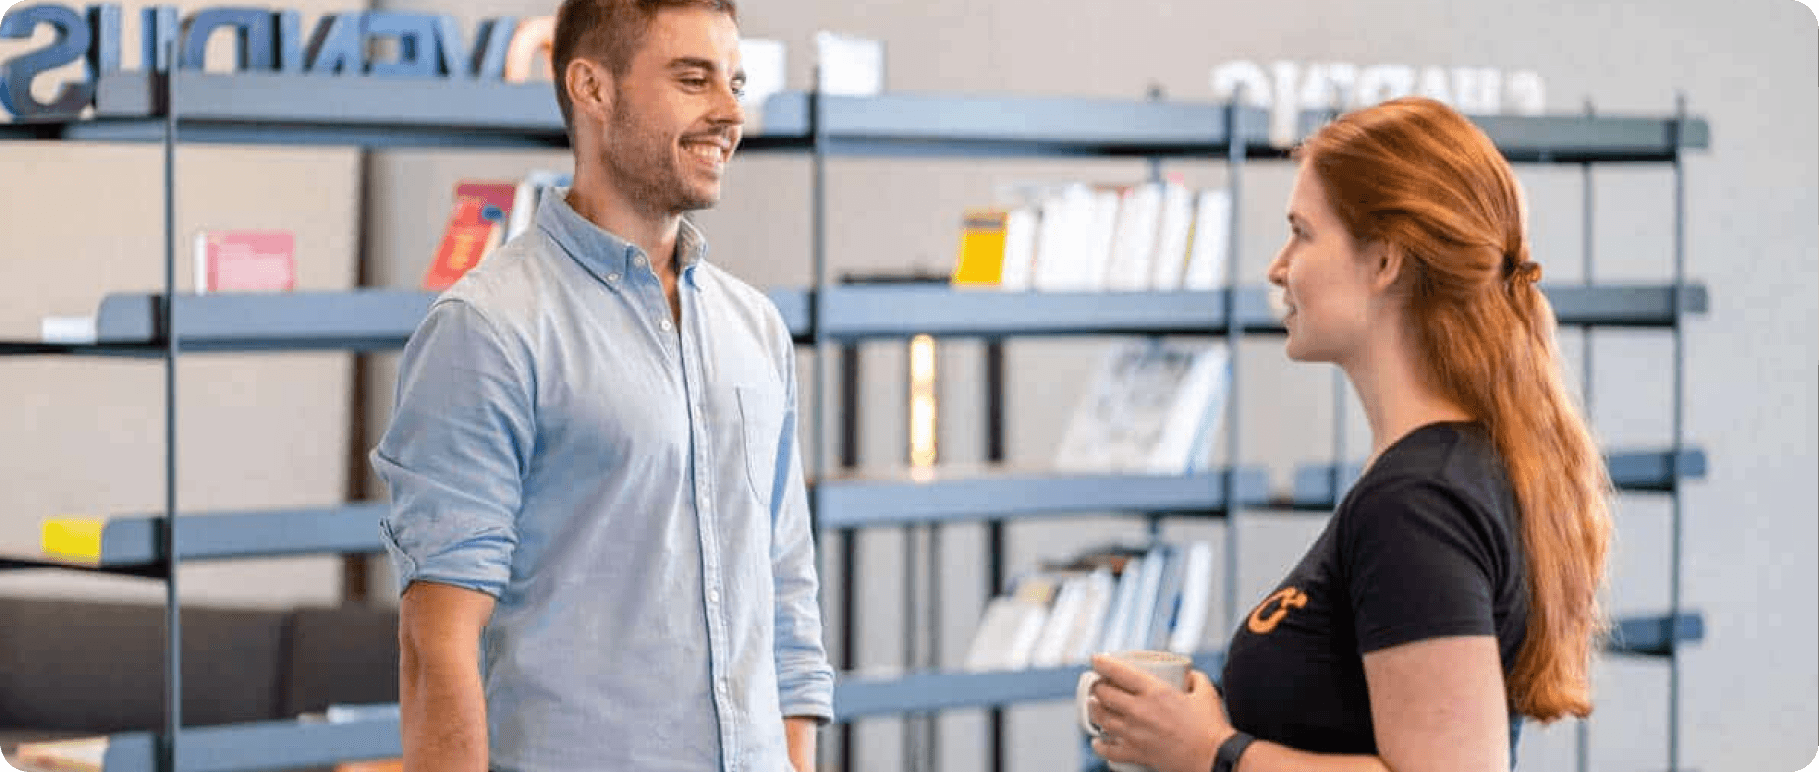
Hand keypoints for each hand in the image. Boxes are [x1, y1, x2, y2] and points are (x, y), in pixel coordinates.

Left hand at [1085, 655, 1233, 771]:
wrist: (1215, 758)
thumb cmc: (1212, 726)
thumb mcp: (1206, 692)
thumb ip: (1195, 678)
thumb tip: (1188, 674)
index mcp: (1155, 691)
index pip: (1118, 671)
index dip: (1101, 663)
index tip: (1095, 659)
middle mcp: (1139, 710)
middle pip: (1103, 694)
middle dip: (1097, 687)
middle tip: (1099, 685)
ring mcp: (1134, 734)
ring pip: (1101, 718)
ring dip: (1094, 710)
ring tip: (1095, 706)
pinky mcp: (1136, 754)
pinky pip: (1108, 750)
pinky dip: (1099, 745)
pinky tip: (1098, 741)